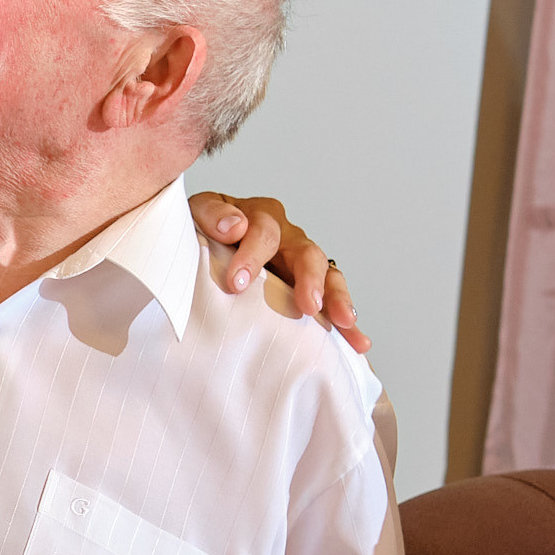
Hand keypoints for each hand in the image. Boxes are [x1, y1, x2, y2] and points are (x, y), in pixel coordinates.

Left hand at [189, 191, 367, 353]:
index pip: (264, 231)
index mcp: (261, 215)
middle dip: (308, 279)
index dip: (252, 255)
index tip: (237, 282)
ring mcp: (300, 263)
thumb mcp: (197, 213)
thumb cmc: (199, 229)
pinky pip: (332, 302)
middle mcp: (287, 237)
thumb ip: (212, 214)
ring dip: (337, 299)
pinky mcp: (306, 287)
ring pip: (328, 276)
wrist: (200, 244)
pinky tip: (357, 341)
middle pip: (306, 253)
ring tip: (344, 321)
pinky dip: (346, 322)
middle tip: (307, 305)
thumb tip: (234, 226)